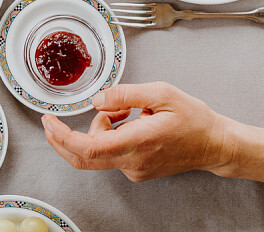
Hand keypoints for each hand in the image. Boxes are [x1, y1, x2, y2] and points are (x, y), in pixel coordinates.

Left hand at [41, 82, 236, 181]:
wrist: (215, 145)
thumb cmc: (194, 120)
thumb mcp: (163, 93)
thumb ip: (126, 93)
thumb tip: (98, 99)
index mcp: (137, 142)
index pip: (88, 148)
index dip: (62, 136)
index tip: (48, 122)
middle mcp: (132, 162)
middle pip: (83, 157)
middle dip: (62, 137)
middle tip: (51, 119)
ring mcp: (133, 170)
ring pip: (98, 149)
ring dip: (99, 127)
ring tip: (126, 109)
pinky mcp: (136, 170)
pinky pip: (110, 152)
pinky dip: (110, 134)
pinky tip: (129, 121)